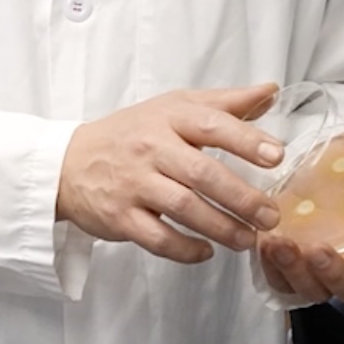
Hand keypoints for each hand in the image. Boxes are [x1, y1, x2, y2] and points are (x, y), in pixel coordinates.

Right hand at [57, 85, 286, 264]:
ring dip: (221, 227)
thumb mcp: (174, 107)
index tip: (276, 156)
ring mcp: (133, 184)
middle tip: (270, 215)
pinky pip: (157, 238)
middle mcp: (151, 148)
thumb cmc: (131, 133)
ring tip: (248, 239)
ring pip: (183, 208)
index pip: (211, 125)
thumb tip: (271, 92)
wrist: (68, 163)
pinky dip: (185, 249)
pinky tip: (206, 251)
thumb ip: (225, 103)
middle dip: (242, 197)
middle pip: (202, 173)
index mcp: (168, 118)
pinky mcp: (120, 216)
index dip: (246, 140)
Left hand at [260, 102, 343, 302]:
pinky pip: (280, 283)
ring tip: (277, 242)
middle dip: (335, 272)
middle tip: (318, 249)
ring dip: (295, 270)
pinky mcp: (286, 277)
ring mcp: (316, 275)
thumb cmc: (334, 182)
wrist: (301, 192)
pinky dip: (271, 269)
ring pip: (312, 289)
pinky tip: (261, 245)